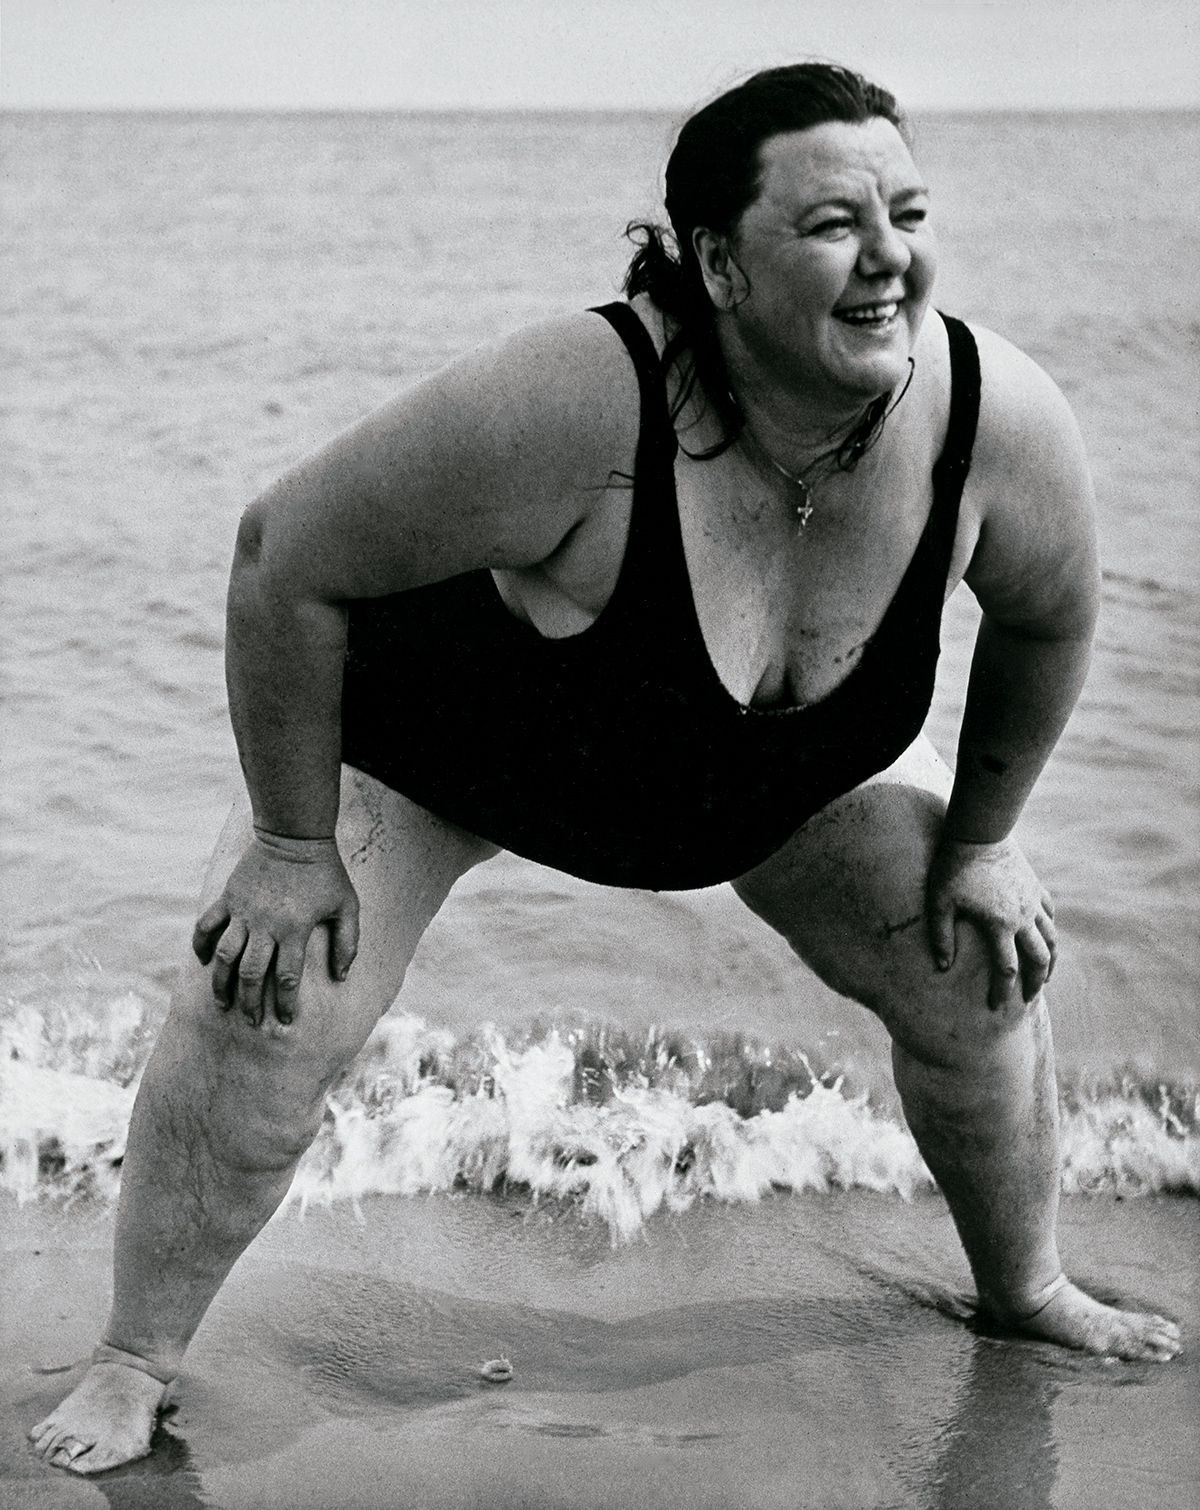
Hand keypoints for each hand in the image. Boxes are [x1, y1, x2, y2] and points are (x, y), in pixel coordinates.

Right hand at [192, 830, 359, 1025]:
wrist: (294, 836)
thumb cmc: (325, 873)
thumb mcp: (347, 905)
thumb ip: (347, 942)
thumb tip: (342, 976)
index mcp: (295, 929)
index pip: (286, 977)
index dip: (284, 1003)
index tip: (284, 1020)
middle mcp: (265, 925)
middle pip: (251, 974)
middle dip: (250, 1003)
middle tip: (251, 1022)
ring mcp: (243, 912)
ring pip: (225, 956)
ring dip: (221, 984)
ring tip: (223, 1004)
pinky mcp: (228, 898)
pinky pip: (207, 926)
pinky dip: (201, 945)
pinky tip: (204, 962)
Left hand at [926, 833, 1056, 1010]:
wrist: (978, 832)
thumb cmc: (953, 868)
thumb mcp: (940, 903)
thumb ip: (940, 936)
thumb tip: (943, 967)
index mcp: (999, 925)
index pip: (1006, 970)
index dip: (1002, 992)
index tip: (996, 1008)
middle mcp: (1022, 918)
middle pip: (1038, 959)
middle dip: (1035, 982)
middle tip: (1029, 998)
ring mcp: (1032, 902)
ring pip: (1051, 938)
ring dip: (1050, 959)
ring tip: (1045, 974)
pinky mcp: (1035, 887)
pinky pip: (1049, 913)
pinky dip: (1049, 928)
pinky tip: (1045, 936)